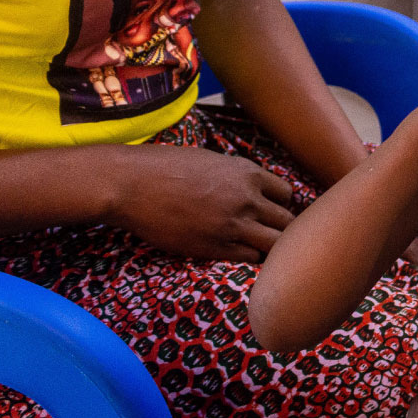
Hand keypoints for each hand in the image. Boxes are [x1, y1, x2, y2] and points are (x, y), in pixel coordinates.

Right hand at [111, 144, 292, 262]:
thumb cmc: (166, 167)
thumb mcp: (213, 160)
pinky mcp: (213, 247)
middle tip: (270, 232)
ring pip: (274, 244)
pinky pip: (249, 258)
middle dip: (282, 227)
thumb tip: (257, 189)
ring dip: (270, 246)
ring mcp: (231, 225)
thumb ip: (239, 176)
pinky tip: (239, 252)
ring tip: (259, 246)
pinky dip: (250, 257)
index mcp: (248, 174)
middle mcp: (246, 200)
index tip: (270, 209)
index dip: (281, 203)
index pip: (287, 194)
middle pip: (287, 221)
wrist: (131, 184)